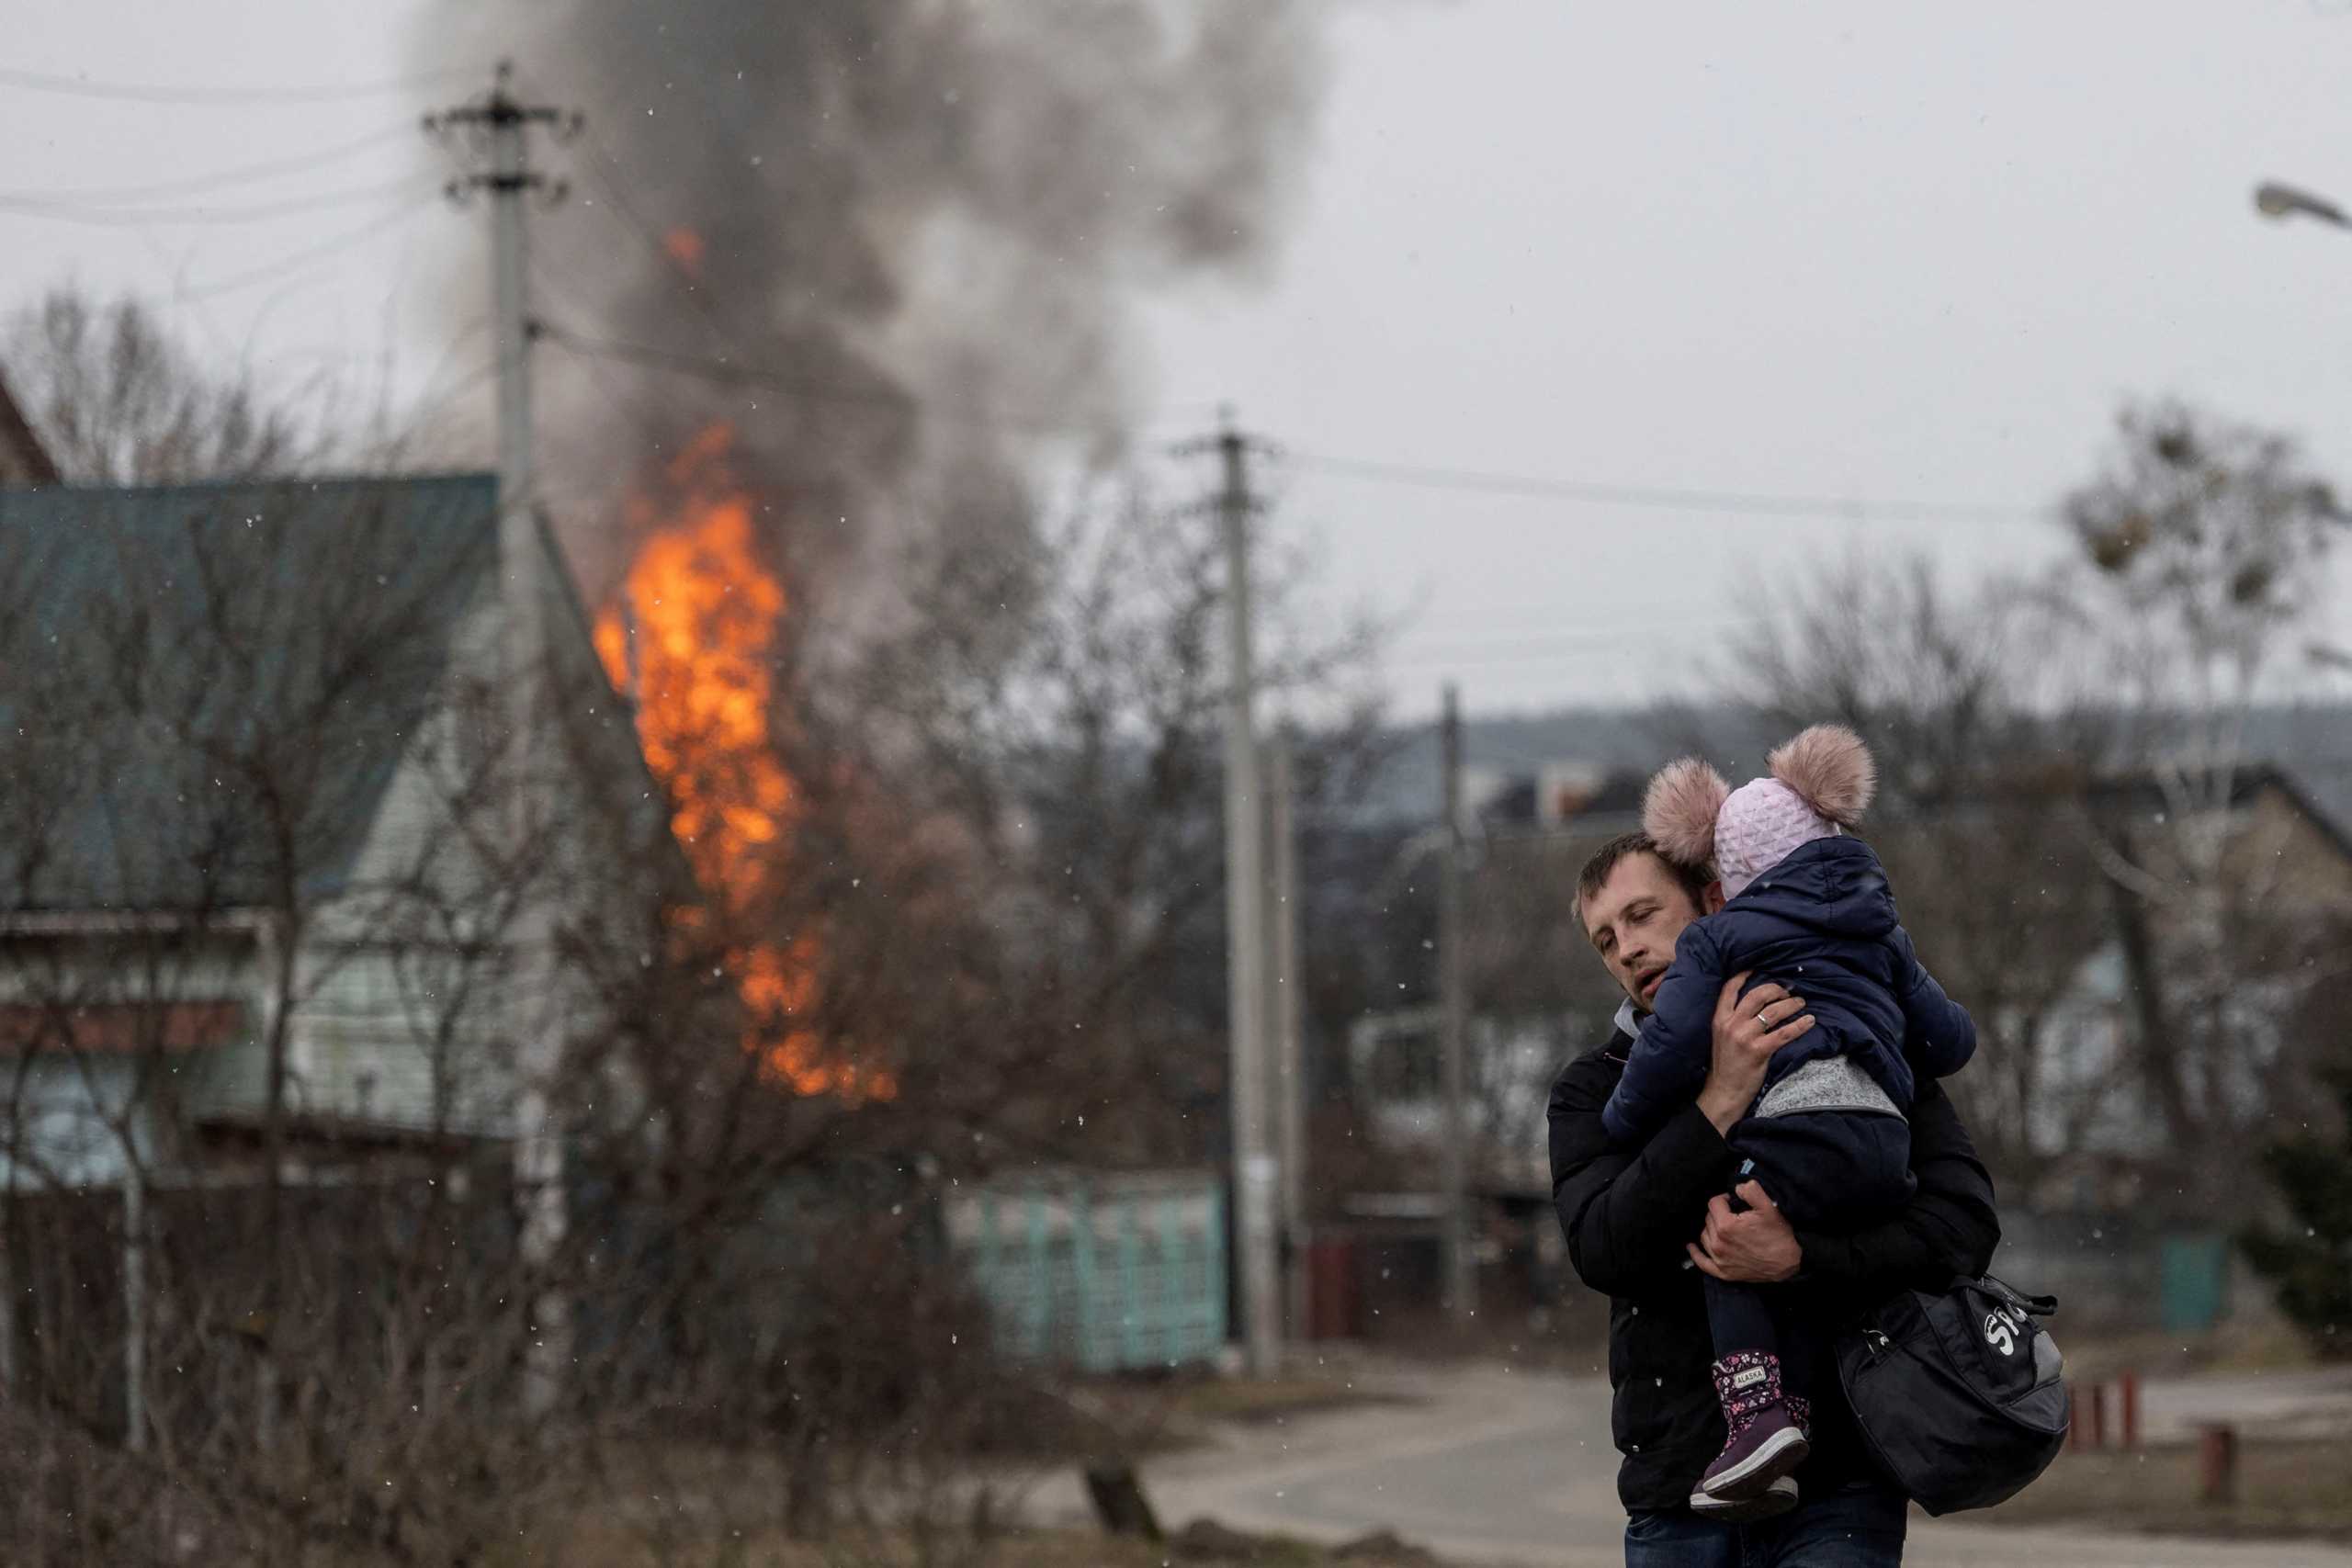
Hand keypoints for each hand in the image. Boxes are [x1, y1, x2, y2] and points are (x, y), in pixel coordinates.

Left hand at [1688, 1181, 1801, 1282]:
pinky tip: (1691, 1247)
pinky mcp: (1723, 1272)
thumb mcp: (1768, 1207)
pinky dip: (1696, 1254)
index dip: (1725, 1199)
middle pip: (1708, 1219)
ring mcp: (1719, 1259)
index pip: (1714, 1203)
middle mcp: (1718, 1243)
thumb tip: (1737, 1187)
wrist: (1789, 1262)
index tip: (1734, 1201)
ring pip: (1704, 1235)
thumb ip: (1750, 1190)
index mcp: (1726, 1225)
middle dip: (1719, 1213)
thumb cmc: (1779, 1235)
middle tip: (1734, 1215)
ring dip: (1711, 1228)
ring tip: (1724, 1227)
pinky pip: (1702, 1262)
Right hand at [1695, 972, 1814, 1132]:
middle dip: (1776, 989)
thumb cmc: (1726, 1065)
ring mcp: (1745, 1037)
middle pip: (1756, 995)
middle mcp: (1731, 1024)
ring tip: (1801, 1003)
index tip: (1757, 969)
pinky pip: (1784, 1033)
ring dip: (1791, 1005)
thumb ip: (1733, 1020)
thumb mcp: (1721, 1037)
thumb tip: (1757, 1006)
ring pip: (1773, 1012)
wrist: (1724, 1091)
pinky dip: (1799, 1025)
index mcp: (1719, 1019)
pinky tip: (1809, 1021)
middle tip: (1788, 991)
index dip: (1743, 976)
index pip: (1729, 989)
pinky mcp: (1759, 1051)